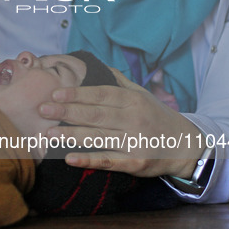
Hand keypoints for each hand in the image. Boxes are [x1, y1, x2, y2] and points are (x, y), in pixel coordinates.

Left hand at [39, 69, 203, 177]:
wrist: (186, 146)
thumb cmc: (157, 117)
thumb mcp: (142, 94)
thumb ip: (118, 81)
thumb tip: (95, 64)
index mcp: (133, 100)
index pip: (101, 94)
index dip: (77, 94)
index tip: (55, 93)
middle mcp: (134, 119)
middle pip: (95, 115)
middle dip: (66, 111)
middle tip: (42, 109)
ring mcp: (134, 142)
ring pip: (98, 137)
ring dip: (71, 135)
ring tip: (48, 132)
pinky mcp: (135, 163)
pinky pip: (107, 161)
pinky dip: (87, 160)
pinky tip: (68, 158)